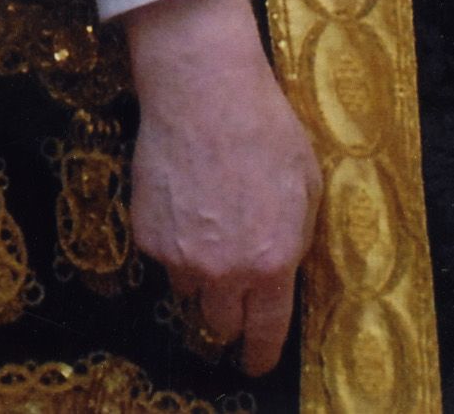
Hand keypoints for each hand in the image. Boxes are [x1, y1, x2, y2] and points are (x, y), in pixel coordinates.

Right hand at [123, 0, 318, 373]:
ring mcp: (179, 257)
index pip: (265, 331)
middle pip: (220, 324)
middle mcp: (223, 270)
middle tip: (234, 291)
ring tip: (209, 227)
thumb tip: (284, 267)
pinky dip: (174, 241)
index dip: (260, 353)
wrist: (203, 91)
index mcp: (272, 261)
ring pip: (189, 291)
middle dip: (229, 315)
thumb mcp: (307, 184)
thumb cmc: (266, 128)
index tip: (255, 362)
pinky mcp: (147, 236)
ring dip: (201, 275)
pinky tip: (185, 200)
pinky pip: (163, 257)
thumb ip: (297, 238)